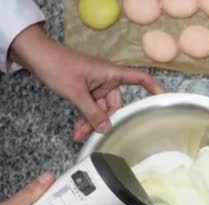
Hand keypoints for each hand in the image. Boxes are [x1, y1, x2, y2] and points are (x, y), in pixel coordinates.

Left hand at [9, 24, 163, 141]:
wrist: (36, 56)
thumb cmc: (57, 65)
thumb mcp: (76, 92)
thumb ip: (92, 112)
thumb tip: (105, 129)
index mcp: (111, 73)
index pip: (139, 79)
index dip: (153, 88)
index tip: (163, 100)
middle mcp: (107, 78)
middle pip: (117, 103)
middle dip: (107, 120)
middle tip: (97, 135)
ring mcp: (97, 84)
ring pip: (102, 108)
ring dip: (93, 121)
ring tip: (81, 134)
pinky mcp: (86, 88)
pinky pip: (92, 106)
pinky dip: (86, 116)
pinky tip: (79, 128)